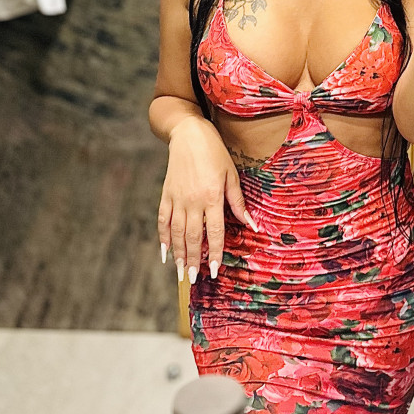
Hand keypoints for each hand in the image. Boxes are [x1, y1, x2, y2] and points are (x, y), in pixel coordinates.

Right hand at [157, 116, 254, 283]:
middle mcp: (193, 201)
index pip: (213, 232)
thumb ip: (238, 202)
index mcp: (212, 197)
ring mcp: (177, 198)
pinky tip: (165, 252)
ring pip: (175, 232)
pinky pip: (163, 219)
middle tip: (193, 278)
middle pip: (192, 236)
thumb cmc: (215, 153)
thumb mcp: (232, 175)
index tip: (213, 271)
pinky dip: (162, 237)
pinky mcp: (166, 194)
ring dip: (178, 254)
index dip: (214, 253)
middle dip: (193, 260)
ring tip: (180, 271)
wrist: (189, 134)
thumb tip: (251, 225)